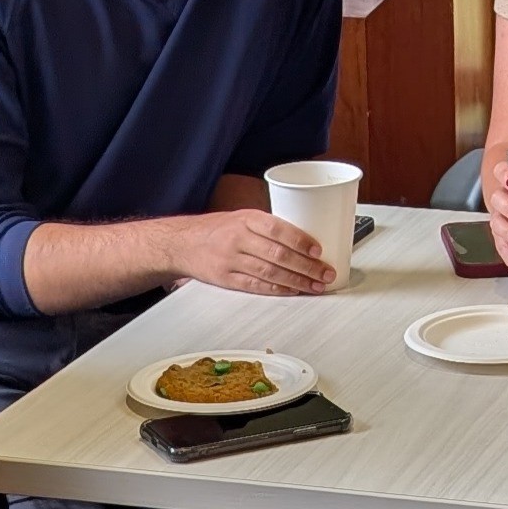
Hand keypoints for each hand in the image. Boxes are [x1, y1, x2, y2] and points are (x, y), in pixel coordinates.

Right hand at [160, 208, 333, 295]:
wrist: (182, 242)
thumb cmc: (217, 229)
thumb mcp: (241, 217)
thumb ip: (269, 227)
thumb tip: (306, 239)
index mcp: (246, 218)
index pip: (278, 229)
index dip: (300, 241)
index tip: (318, 251)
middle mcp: (238, 238)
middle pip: (278, 254)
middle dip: (306, 267)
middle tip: (325, 274)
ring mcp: (231, 259)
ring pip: (269, 273)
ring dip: (297, 282)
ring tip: (315, 286)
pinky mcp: (225, 278)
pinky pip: (255, 286)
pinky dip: (277, 290)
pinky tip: (292, 291)